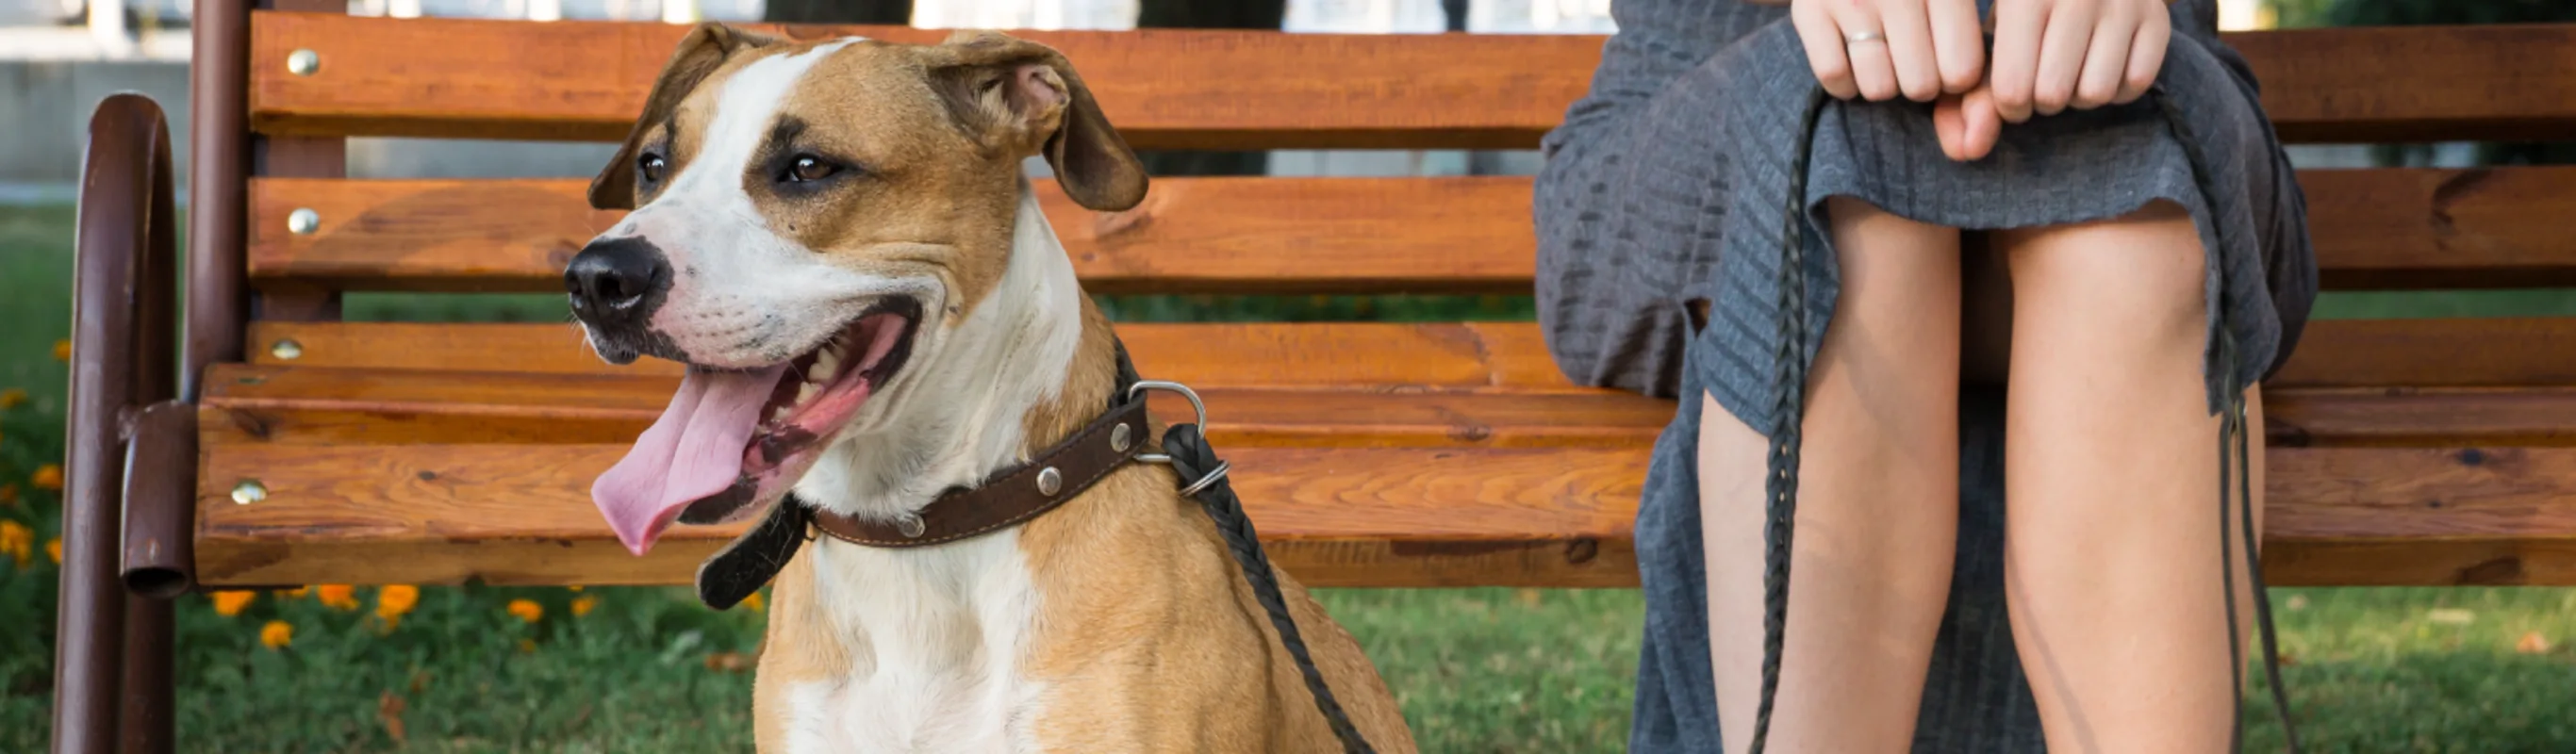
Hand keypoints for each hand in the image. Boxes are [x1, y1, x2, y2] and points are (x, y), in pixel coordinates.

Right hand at [1790, 0, 1985, 102]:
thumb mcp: (1959, 18)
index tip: (1947, 57)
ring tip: (1882, 53)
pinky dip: (1844, 81)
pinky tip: (1851, 58)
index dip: (1955, 81)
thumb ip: (1976, 81)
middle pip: (1920, 87)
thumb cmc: (1923, 0)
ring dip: (1881, 83)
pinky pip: (1834, 76)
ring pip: (1877, 87)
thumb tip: (1968, 149)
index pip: (1962, 73)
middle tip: (1910, 54)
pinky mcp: (1809, 10)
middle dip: (1918, 82)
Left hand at [1987, 0, 2170, 121]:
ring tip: (2071, 71)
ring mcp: (2122, 3)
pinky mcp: (2157, 18)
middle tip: (2043, 79)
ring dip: (2079, 97)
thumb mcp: (1991, 38)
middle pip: (2053, 96)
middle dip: (2042, 101)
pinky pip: (2135, 84)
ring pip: (2095, 94)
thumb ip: (1971, 95)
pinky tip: (2104, 64)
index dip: (2009, 106)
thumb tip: (1969, 151)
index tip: (2011, 93)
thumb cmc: (2026, 12)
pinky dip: (2117, 89)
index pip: (2013, 89)